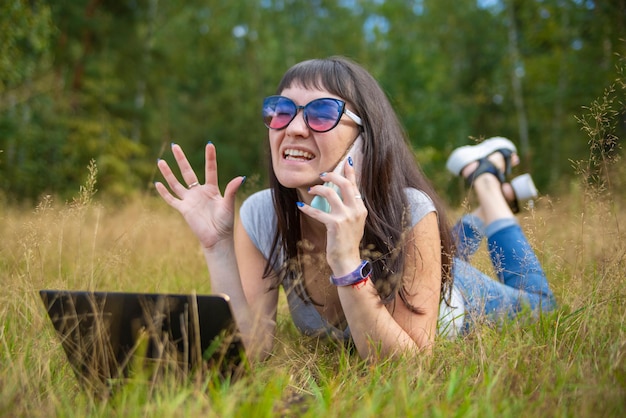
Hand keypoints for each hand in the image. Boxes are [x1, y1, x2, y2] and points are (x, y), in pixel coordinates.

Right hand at [155, 143, 244, 249]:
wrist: (217, 238)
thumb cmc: (225, 223)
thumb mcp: (229, 205)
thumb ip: (232, 190)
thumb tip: (241, 177)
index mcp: (212, 189)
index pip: (210, 170)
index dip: (210, 158)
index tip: (210, 144)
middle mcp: (199, 192)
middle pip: (187, 172)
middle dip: (181, 159)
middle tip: (174, 145)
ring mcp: (190, 200)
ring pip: (176, 183)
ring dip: (168, 173)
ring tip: (160, 161)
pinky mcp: (183, 209)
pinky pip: (171, 199)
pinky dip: (164, 192)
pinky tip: (157, 183)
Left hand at [298, 158, 367, 275]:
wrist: (347, 260)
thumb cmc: (348, 241)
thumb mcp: (354, 222)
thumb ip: (350, 207)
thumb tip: (340, 194)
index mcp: (361, 208)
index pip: (355, 185)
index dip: (351, 172)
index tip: (347, 160)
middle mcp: (356, 210)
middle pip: (344, 184)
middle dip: (332, 176)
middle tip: (322, 174)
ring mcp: (346, 217)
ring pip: (330, 193)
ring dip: (318, 189)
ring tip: (311, 190)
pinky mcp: (334, 224)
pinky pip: (318, 211)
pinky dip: (308, 208)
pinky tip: (300, 206)